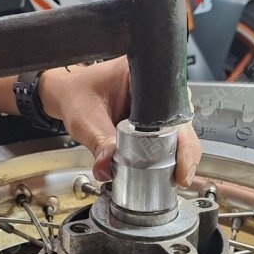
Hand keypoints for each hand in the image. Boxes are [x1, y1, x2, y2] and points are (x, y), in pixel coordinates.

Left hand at [39, 57, 201, 186]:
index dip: (182, 139)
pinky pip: (169, 138)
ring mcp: (160, 104)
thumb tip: (107, 168)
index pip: (174, 110)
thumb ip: (98, 143)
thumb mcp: (86, 120)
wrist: (69, 96)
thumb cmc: (78, 95)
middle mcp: (159, 88)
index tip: (182, 162)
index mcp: (146, 76)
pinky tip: (168, 170)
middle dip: (184, 152)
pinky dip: (168, 155)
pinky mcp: (155, 120)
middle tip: (179, 176)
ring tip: (174, 176)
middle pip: (183, 124)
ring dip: (178, 156)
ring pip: (180, 133)